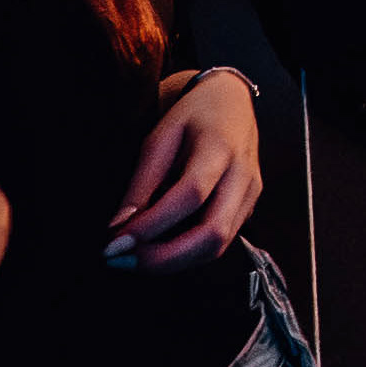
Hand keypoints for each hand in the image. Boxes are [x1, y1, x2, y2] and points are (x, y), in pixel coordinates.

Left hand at [105, 68, 261, 268]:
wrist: (232, 103)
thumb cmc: (193, 116)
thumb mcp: (160, 137)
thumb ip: (141, 183)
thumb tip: (118, 227)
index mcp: (220, 148)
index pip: (190, 195)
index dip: (152, 225)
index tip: (115, 243)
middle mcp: (242, 176)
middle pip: (213, 233)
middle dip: (165, 258)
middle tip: (123, 261)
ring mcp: (250, 195)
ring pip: (218, 247)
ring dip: (173, 263)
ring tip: (135, 260)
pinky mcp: (248, 209)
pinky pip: (220, 244)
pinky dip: (186, 255)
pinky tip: (159, 251)